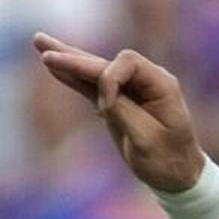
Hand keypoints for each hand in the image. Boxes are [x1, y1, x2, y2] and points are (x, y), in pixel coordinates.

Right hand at [33, 34, 204, 194]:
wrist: (178, 176)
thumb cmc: (169, 159)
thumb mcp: (147, 139)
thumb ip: (123, 111)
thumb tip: (102, 96)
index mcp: (161, 84)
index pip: (127, 62)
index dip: (110, 79)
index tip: (105, 110)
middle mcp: (146, 80)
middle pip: (104, 62)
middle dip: (75, 58)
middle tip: (44, 49)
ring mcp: (129, 90)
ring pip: (94, 71)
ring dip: (67, 59)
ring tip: (39, 42)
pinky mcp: (116, 103)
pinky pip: (90, 87)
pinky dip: (71, 77)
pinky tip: (52, 67)